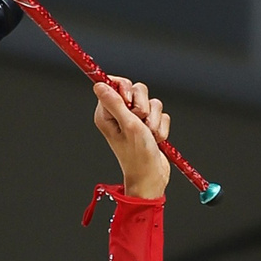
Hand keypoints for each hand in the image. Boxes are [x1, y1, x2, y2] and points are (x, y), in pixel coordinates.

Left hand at [93, 79, 170, 199]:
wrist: (152, 177)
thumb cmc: (138, 156)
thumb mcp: (128, 125)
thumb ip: (115, 103)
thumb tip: (98, 84)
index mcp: (107, 113)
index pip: (114, 84)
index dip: (126, 88)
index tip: (130, 101)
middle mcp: (120, 114)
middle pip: (137, 89)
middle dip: (143, 106)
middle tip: (140, 122)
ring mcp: (136, 119)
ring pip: (152, 102)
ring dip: (154, 120)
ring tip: (148, 135)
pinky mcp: (149, 125)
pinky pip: (161, 114)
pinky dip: (161, 128)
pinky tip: (155, 140)